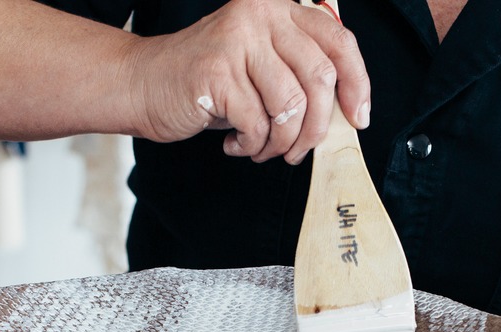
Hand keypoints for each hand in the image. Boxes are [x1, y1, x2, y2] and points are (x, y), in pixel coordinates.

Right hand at [124, 0, 369, 163]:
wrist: (143, 84)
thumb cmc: (209, 83)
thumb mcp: (263, 68)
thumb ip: (301, 76)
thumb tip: (345, 113)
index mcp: (279, 10)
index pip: (339, 42)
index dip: (357, 84)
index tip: (357, 119)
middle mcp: (260, 15)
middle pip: (320, 78)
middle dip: (316, 128)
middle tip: (298, 150)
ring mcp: (237, 40)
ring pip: (291, 106)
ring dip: (281, 142)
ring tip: (262, 148)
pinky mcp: (216, 71)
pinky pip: (258, 123)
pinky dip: (252, 145)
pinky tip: (237, 144)